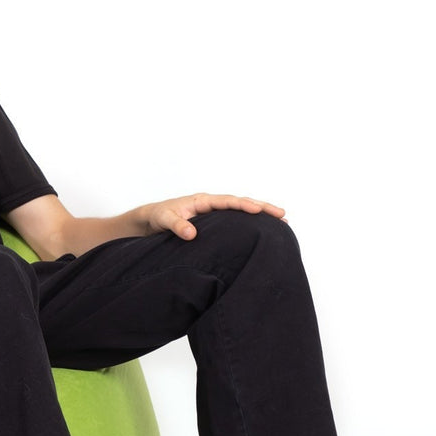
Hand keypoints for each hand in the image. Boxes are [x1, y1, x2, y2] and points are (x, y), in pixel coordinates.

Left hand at [140, 193, 285, 240]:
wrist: (153, 218)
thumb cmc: (158, 216)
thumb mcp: (164, 220)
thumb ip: (176, 225)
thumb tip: (192, 235)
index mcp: (202, 201)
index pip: (226, 201)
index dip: (242, 205)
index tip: (257, 210)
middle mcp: (212, 203)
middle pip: (241, 202)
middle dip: (262, 207)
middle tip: (282, 214)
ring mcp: (215, 211)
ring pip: (242, 210)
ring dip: (261, 213)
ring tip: (282, 220)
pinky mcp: (215, 221)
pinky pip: (237, 219)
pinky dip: (251, 221)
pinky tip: (264, 228)